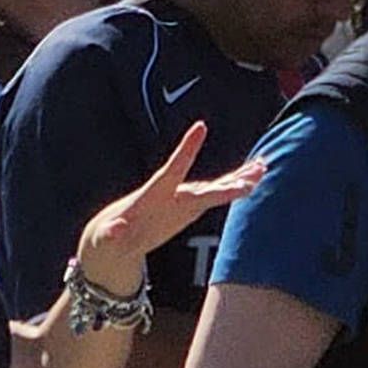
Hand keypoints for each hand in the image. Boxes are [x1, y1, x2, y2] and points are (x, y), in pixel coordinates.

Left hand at [75, 119, 266, 284]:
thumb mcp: (106, 239)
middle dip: (227, 184)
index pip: (171, 170)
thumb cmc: (108, 238)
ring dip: (238, 181)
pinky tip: (254, 180)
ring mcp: (183, 200)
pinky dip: (236, 190)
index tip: (200, 126)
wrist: (115, 241)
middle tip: (253, 175)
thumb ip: (111, 234)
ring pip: (215, 189)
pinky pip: (217, 197)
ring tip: (262, 168)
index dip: (186, 150)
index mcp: (152, 195)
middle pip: (203, 188)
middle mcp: (172, 194)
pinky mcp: (191, 208)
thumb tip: (114, 230)